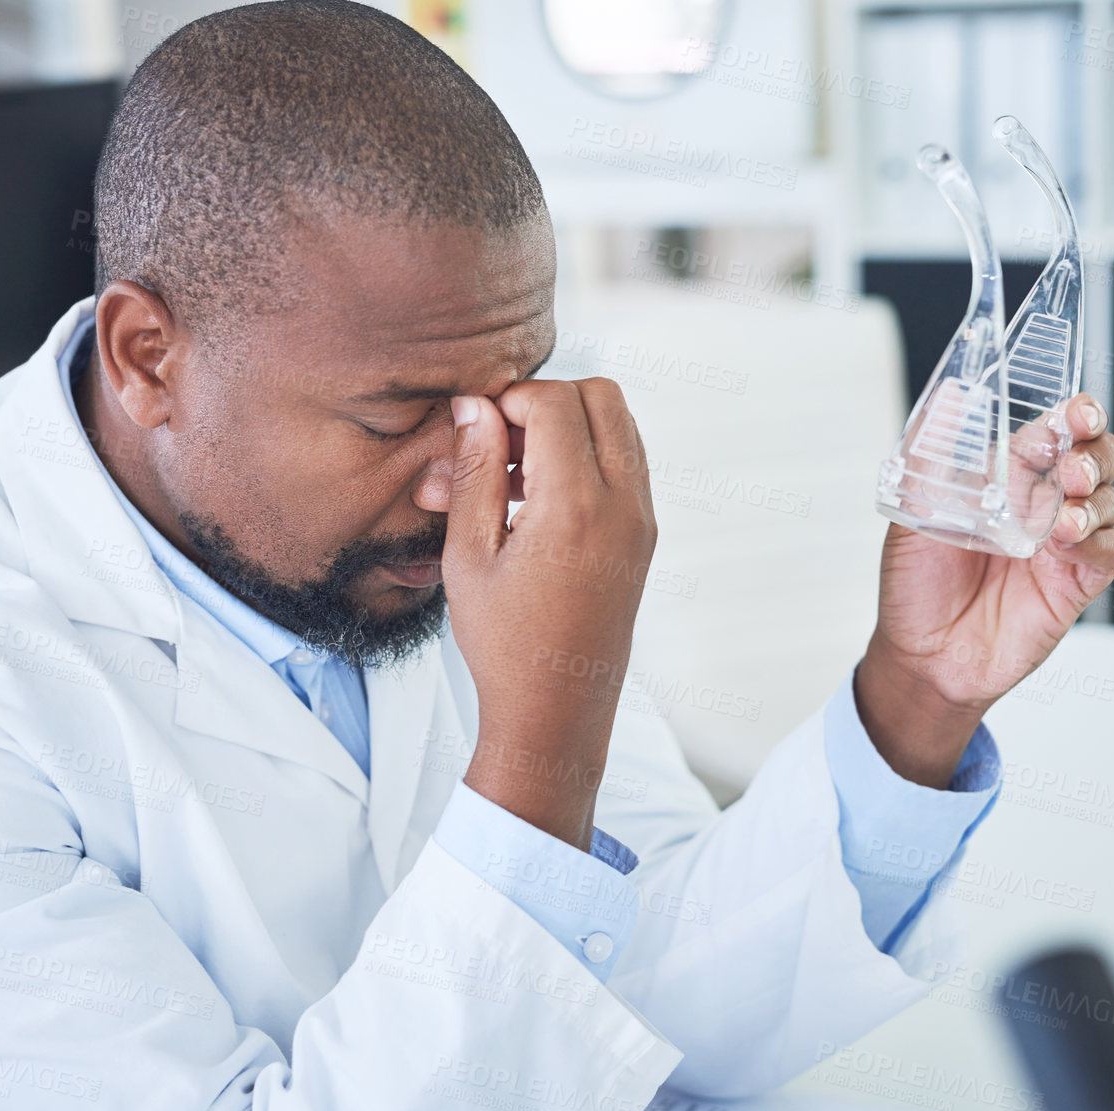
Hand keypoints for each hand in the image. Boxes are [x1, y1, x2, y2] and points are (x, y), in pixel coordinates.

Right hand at [442, 378, 655, 850]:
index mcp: (575, 507)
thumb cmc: (504, 645)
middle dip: (545, 402)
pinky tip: (533, 500)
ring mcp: (642, 519)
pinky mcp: (644, 535)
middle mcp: (622, 505)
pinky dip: (584, 459)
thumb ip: (473, 473)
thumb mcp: (469, 557)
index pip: (554, 402)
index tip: (474, 429)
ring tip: (507, 478)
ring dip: (566, 430)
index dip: (507, 400)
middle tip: (498, 443)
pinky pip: (624, 464)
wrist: (556, 711)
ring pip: (618, 425)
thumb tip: (474, 407)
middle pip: (600, 395)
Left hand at [857, 393, 1113, 787]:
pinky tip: (1070, 544)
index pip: (1052, 433)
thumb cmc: (915, 586)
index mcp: (1005, 479)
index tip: (1078, 411)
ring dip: (1094, 500)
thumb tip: (947, 397)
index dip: (1074, 416)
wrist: (923, 657)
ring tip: (1063, 517)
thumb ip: (932, 454)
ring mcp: (1060, 544)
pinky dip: (1099, 541)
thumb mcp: (912, 511)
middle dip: (1097, 452)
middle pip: (1096, 459)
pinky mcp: (1075, 583)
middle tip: (1074, 468)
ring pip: (1107, 501)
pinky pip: (1110, 551)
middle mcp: (1039, 506)